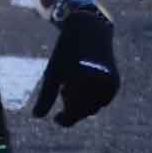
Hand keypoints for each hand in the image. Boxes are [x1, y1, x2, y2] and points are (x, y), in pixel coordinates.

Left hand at [29, 6, 118, 126]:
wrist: (89, 32)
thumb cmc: (66, 54)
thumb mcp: (52, 73)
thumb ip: (45, 96)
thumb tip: (36, 116)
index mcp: (82, 83)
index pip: (74, 113)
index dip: (64, 119)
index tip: (55, 119)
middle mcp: (100, 86)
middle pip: (84, 112)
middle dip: (72, 107)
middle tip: (62, 90)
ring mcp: (110, 86)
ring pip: (94, 107)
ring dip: (81, 103)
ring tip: (71, 84)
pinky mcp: (115, 83)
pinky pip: (103, 100)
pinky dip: (92, 98)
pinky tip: (82, 84)